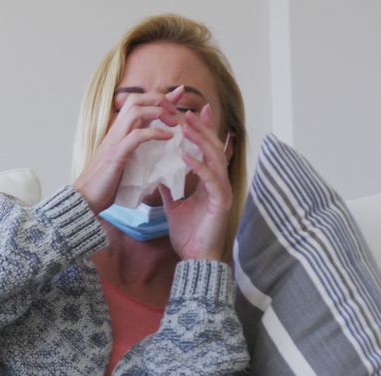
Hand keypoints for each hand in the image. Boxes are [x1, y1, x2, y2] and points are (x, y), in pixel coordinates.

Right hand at [72, 86, 185, 212]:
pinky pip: (136, 136)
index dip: (160, 96)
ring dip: (158, 112)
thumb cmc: (104, 184)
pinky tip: (168, 137)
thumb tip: (154, 151)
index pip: (138, 104)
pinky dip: (154, 132)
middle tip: (176, 113)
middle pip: (136, 100)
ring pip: (136, 111)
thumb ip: (136, 152)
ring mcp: (115, 142)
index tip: (179, 94)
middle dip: (159, 99)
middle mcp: (116, 131)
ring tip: (174, 123)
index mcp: (118, 132)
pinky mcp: (116, 155)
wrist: (84, 199)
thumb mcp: (124, 162)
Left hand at [158, 103, 232, 260]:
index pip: (205, 149)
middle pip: (213, 147)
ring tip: (186, 124)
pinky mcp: (221, 201)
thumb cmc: (189, 234)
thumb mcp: (174, 206)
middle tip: (186, 110)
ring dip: (201, 139)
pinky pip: (211, 178)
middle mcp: (219, 181)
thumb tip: (159, 175)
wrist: (196, 259)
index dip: (199, 130)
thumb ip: (170, 188)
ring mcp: (222, 190)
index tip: (188, 112)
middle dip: (200, 127)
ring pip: (215, 157)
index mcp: (209, 180)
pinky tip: (185, 155)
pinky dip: (199, 165)